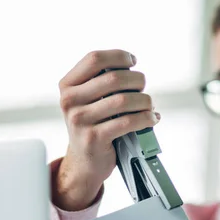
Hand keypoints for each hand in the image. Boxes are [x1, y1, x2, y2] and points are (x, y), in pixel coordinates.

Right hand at [52, 50, 160, 210]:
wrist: (84, 162)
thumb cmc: (93, 125)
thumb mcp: (88, 100)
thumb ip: (102, 82)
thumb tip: (133, 70)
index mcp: (67, 86)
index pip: (94, 59)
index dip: (118, 56)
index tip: (133, 62)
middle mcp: (69, 101)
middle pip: (113, 78)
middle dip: (137, 80)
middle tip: (143, 88)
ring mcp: (80, 121)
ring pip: (124, 100)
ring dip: (145, 101)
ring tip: (150, 106)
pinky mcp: (93, 139)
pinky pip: (127, 122)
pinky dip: (146, 118)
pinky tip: (152, 119)